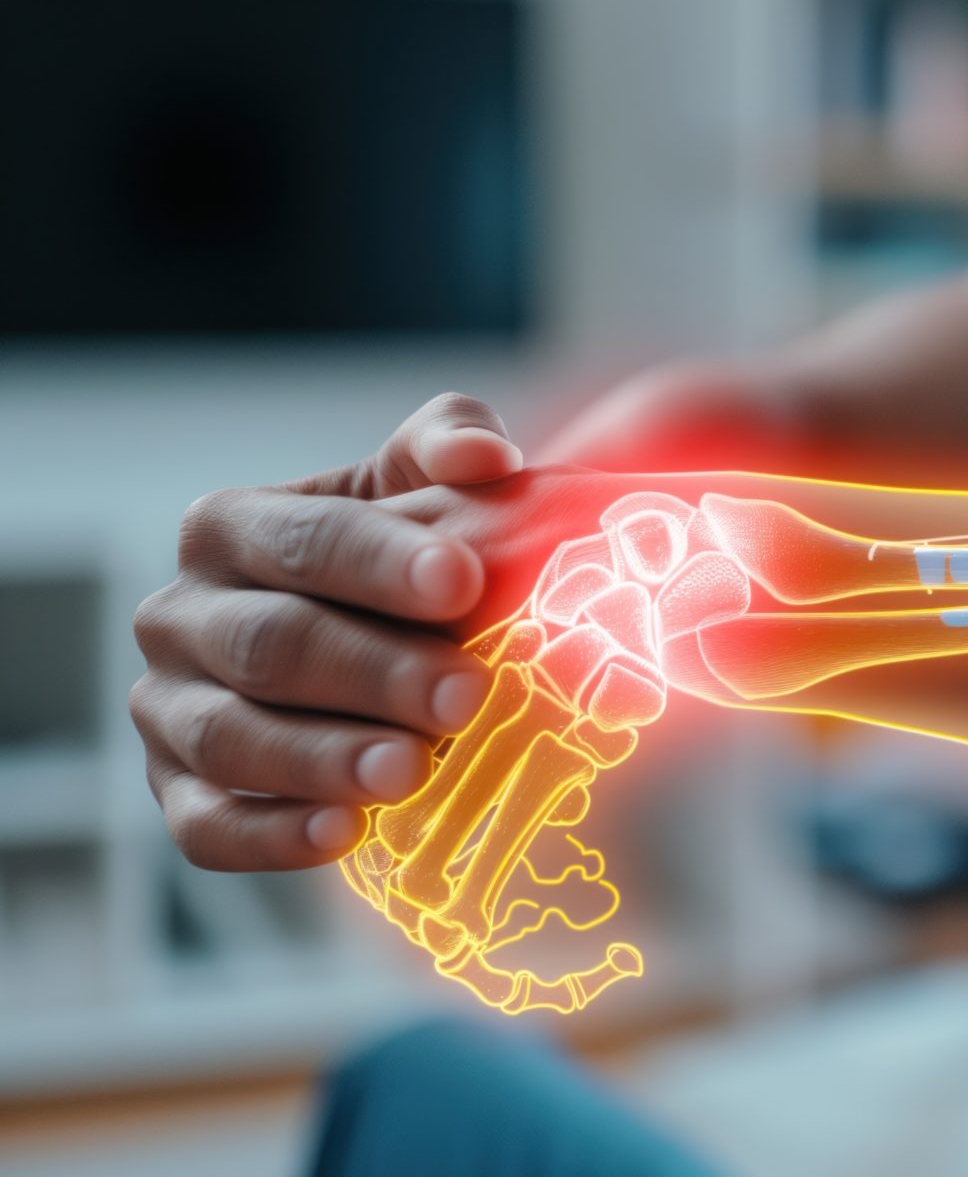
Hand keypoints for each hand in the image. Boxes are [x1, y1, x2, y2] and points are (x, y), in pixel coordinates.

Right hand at [130, 394, 525, 871]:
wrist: (386, 645)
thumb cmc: (407, 555)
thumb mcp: (426, 483)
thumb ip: (450, 443)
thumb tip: (486, 457)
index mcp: (227, 527)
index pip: (300, 539)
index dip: (380, 560)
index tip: (464, 581)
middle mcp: (178, 615)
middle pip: (270, 645)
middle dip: (373, 671)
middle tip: (465, 694)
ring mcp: (169, 710)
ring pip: (231, 739)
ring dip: (324, 758)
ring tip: (412, 771)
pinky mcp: (180, 793)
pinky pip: (206, 827)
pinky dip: (272, 836)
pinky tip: (343, 836)